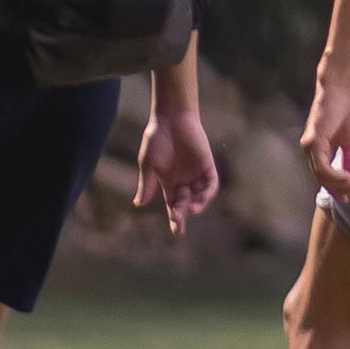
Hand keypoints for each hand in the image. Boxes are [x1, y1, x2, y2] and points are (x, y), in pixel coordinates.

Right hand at [133, 86, 218, 230]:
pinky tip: (201, 198)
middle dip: (183, 214)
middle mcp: (184, 180)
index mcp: (168, 182)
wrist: (170, 118)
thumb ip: (146, 184)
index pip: (174, 205)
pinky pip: (212, 183)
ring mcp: (196, 172)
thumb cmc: (156, 138)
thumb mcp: (148, 164)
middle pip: (186, 203)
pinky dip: (209, 192)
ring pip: (200, 196)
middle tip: (179, 221)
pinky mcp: (207, 164)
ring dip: (197, 205)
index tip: (176, 231)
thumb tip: (138, 204)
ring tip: (191, 209)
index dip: (175, 218)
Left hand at [298, 58, 349, 181]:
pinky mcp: (313, 142)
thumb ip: (349, 158)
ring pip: (321, 175)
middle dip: (338, 189)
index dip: (336, 187)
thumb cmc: (342, 109)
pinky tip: (348, 177)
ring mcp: (309, 146)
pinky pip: (322, 166)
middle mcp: (309, 150)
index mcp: (316, 149)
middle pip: (321, 178)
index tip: (349, 196)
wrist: (338, 89)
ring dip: (339, 184)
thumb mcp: (349, 140)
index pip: (324, 175)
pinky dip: (336, 175)